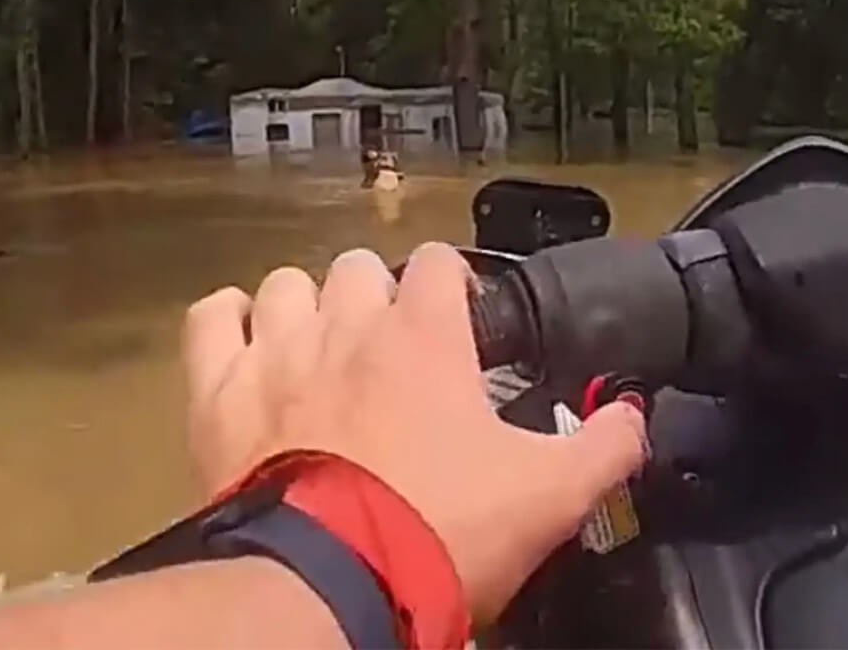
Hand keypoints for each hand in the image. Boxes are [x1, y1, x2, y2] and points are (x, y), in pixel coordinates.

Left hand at [182, 243, 647, 623]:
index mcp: (425, 335)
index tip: (458, 316)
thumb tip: (634, 417)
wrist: (335, 586)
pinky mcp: (220, 391)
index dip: (451, 282)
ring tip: (321, 351)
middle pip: (360, 266)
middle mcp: (348, 323)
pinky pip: (212, 318)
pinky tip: (248, 344)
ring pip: (288, 285)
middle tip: (391, 350)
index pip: (439, 261)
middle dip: (377, 296)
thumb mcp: (550, 494)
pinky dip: (229, 322)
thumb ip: (605, 447)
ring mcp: (278, 351)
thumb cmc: (444, 531)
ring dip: (307, 308)